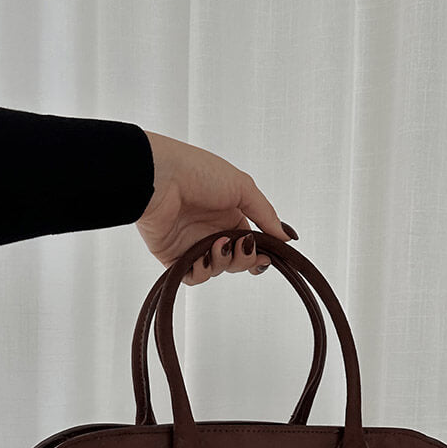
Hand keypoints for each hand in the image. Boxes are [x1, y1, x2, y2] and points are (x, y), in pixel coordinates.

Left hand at [136, 130, 297, 285]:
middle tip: (242, 248)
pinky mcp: (174, 257)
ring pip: (217, 270)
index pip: (250, 242)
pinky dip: (202, 272)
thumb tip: (287, 237)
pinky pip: (194, 276)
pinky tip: (202, 257)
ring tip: (217, 244)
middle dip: (244, 259)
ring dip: (223, 261)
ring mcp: (192, 244)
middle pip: (237, 260)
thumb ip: (266, 214)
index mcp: (229, 213)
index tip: (266, 256)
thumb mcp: (242, 187)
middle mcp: (212, 230)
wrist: (159, 177)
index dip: (259, 252)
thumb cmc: (197, 172)